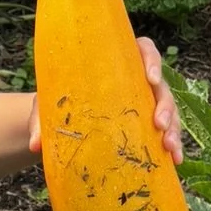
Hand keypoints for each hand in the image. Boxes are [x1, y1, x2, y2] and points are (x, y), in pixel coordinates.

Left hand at [26, 36, 181, 164]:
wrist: (61, 120)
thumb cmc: (58, 102)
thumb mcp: (47, 105)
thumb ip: (42, 119)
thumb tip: (36, 145)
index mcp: (118, 62)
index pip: (144, 50)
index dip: (152, 61)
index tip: (150, 77)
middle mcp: (137, 80)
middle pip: (161, 85)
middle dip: (165, 105)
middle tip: (159, 124)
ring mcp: (146, 102)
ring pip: (169, 110)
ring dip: (174, 129)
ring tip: (170, 149)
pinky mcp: (147, 125)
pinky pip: (166, 131)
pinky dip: (171, 146)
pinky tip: (174, 161)